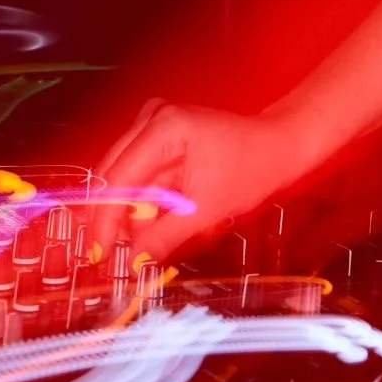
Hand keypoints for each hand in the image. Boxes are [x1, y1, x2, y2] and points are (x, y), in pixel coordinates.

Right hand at [97, 100, 323, 259]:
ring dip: (131, 213)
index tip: (98, 253)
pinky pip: (141, 175)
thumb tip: (133, 263)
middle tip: (109, 257)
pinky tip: (152, 223)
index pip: (117, 180)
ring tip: (138, 244)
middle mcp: (153, 119)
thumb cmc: (256, 167)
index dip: (104, 222)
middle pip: (114, 177)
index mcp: (164, 127)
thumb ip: (165, 237)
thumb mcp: (209, 209)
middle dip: (114, 220)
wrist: (283, 145)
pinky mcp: (162, 137)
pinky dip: (145, 202)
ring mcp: (156, 124)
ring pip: (125, 179)